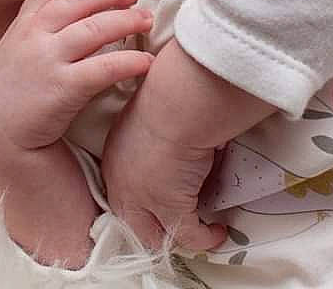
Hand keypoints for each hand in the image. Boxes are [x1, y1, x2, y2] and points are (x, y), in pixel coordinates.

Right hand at [0, 0, 153, 153]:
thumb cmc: (9, 98)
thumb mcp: (12, 54)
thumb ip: (35, 34)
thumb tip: (71, 20)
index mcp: (22, 26)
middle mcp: (33, 36)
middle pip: (79, 1)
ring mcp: (47, 60)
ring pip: (96, 28)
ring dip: (126, 20)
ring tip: (146, 21)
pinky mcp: (63, 88)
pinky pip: (104, 67)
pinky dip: (129, 61)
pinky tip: (145, 63)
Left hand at [101, 37, 272, 252]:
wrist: (176, 102)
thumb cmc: (167, 96)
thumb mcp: (147, 115)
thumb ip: (154, 131)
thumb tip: (174, 133)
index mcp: (114, 156)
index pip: (122, 190)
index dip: (141, 200)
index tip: (162, 199)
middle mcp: (120, 183)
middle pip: (132, 222)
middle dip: (153, 228)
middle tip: (178, 225)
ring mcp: (142, 200)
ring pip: (157, 234)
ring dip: (179, 236)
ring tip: (201, 232)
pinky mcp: (169, 210)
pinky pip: (188, 235)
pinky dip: (205, 237)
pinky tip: (219, 230)